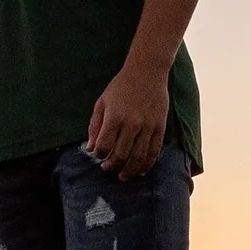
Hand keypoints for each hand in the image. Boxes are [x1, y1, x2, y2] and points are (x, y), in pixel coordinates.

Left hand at [85, 65, 168, 180]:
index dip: (98, 155)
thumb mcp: (102, 102)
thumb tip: (90, 147)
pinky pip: (154, 151)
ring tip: (123, 176)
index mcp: (114, 118)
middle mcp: (131, 125)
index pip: (104, 146)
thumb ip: (95, 125)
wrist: (147, 72)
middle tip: (107, 168)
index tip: (97, 155)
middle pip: (121, 155)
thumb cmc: (121, 86)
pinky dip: (147, 164)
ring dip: (129, 170)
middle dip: (112, 165)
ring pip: (138, 157)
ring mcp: (147, 127)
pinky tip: (141, 171)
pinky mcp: (160, 127)